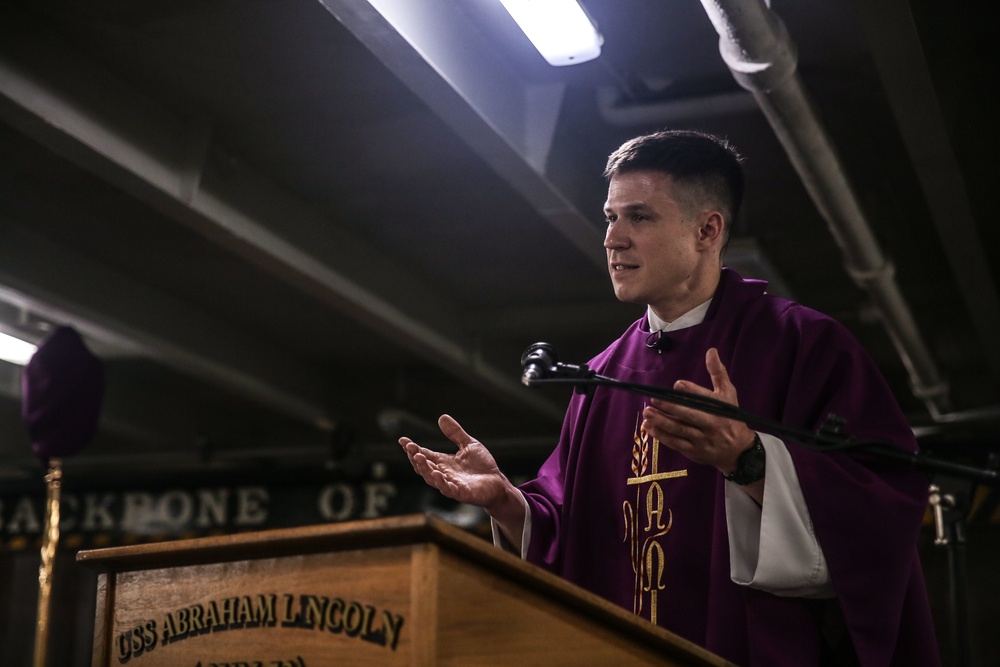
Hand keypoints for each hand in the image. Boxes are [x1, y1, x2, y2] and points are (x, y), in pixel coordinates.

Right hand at [398, 414, 512, 512]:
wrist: (498, 483)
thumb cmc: (483, 466)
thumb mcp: (469, 445)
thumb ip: (455, 433)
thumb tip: (441, 417)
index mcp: (444, 462)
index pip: (424, 454)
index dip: (412, 448)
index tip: (402, 440)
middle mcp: (444, 473)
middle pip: (424, 466)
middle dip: (415, 457)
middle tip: (409, 447)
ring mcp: (451, 484)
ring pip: (431, 478)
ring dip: (424, 468)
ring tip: (417, 457)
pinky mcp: (461, 493)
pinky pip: (448, 489)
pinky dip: (440, 482)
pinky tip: (436, 473)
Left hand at [641, 348, 755, 473]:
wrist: (738, 450)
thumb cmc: (730, 417)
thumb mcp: (728, 393)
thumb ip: (718, 372)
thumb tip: (711, 350)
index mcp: (720, 409)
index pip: (705, 398)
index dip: (691, 391)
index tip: (677, 385)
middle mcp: (711, 425)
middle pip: (689, 415)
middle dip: (671, 408)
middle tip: (653, 400)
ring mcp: (702, 440)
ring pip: (680, 430)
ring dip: (662, 422)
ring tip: (647, 413)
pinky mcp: (694, 452)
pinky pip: (676, 443)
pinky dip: (662, 436)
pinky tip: (649, 428)